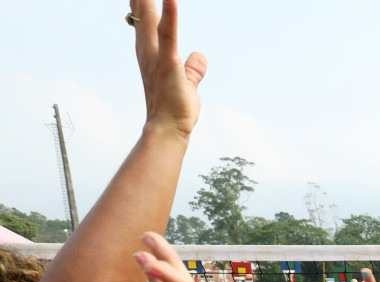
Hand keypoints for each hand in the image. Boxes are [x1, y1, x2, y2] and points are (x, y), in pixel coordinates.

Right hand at [131, 0, 206, 135]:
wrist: (168, 130)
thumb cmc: (175, 110)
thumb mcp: (187, 83)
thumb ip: (192, 69)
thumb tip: (199, 55)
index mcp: (152, 56)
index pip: (146, 25)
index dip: (143, 7)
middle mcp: (149, 53)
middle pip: (143, 18)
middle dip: (140, 0)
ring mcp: (157, 58)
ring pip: (150, 21)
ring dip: (146, 1)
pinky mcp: (169, 63)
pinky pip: (169, 35)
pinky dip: (170, 16)